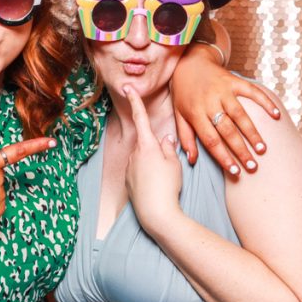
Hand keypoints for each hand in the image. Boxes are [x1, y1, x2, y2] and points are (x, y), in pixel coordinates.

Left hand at [123, 86, 182, 232]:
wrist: (156, 214)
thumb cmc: (168, 186)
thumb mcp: (174, 164)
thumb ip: (169, 148)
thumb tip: (165, 140)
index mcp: (147, 145)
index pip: (140, 117)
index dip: (135, 100)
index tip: (127, 87)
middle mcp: (134, 153)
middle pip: (147, 144)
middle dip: (158, 152)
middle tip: (168, 171)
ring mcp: (129, 167)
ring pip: (144, 160)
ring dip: (154, 167)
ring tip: (164, 183)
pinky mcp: (128, 181)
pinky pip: (140, 173)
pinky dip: (149, 178)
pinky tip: (156, 189)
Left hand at [170, 57, 280, 175]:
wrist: (189, 62)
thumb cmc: (184, 93)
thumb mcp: (179, 114)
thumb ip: (186, 137)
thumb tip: (192, 160)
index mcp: (195, 113)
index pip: (210, 140)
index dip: (223, 157)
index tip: (235, 172)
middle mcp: (210, 102)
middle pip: (227, 130)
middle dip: (241, 150)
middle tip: (253, 166)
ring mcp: (223, 90)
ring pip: (240, 114)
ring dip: (253, 132)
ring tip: (263, 149)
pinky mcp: (234, 80)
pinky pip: (252, 92)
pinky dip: (265, 102)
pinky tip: (276, 116)